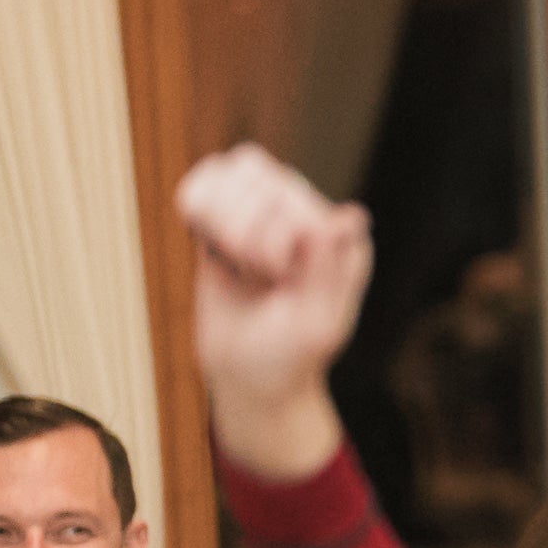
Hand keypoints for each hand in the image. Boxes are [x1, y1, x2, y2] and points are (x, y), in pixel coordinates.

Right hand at [176, 145, 370, 480]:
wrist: (248, 379)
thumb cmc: (290, 358)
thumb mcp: (316, 325)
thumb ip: (328, 272)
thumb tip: (350, 215)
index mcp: (343, 239)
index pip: (302, 200)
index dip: (276, 236)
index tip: (279, 278)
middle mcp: (310, 218)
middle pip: (267, 177)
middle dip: (248, 232)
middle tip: (258, 276)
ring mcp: (269, 214)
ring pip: (237, 169)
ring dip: (223, 217)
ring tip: (236, 260)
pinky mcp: (229, 221)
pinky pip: (207, 183)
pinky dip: (197, 205)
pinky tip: (209, 242)